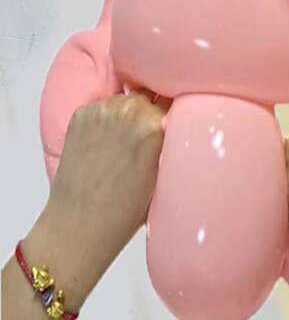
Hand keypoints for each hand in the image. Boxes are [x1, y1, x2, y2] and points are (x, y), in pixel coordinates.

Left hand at [25, 90, 170, 306]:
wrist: (81, 224)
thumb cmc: (128, 209)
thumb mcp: (165, 171)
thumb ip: (170, 140)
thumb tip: (173, 122)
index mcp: (157, 125)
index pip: (175, 100)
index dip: (175, 111)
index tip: (174, 120)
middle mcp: (131, 110)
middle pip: (149, 96)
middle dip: (151, 111)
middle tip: (147, 134)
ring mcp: (103, 109)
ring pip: (125, 100)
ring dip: (128, 113)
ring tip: (123, 141)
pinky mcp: (81, 113)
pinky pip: (103, 107)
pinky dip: (106, 119)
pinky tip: (104, 142)